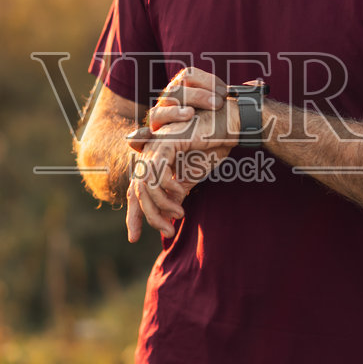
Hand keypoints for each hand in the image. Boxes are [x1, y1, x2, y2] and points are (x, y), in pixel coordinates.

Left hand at [123, 69, 248, 241]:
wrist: (228, 124)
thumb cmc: (212, 145)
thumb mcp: (192, 175)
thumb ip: (176, 192)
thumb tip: (167, 214)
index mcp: (153, 160)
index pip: (135, 191)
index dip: (134, 215)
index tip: (134, 239)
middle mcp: (149, 152)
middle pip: (136, 190)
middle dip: (147, 216)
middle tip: (168, 232)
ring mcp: (155, 145)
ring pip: (145, 184)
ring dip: (161, 205)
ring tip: (179, 214)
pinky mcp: (166, 141)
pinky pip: (157, 172)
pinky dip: (167, 187)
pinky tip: (182, 193)